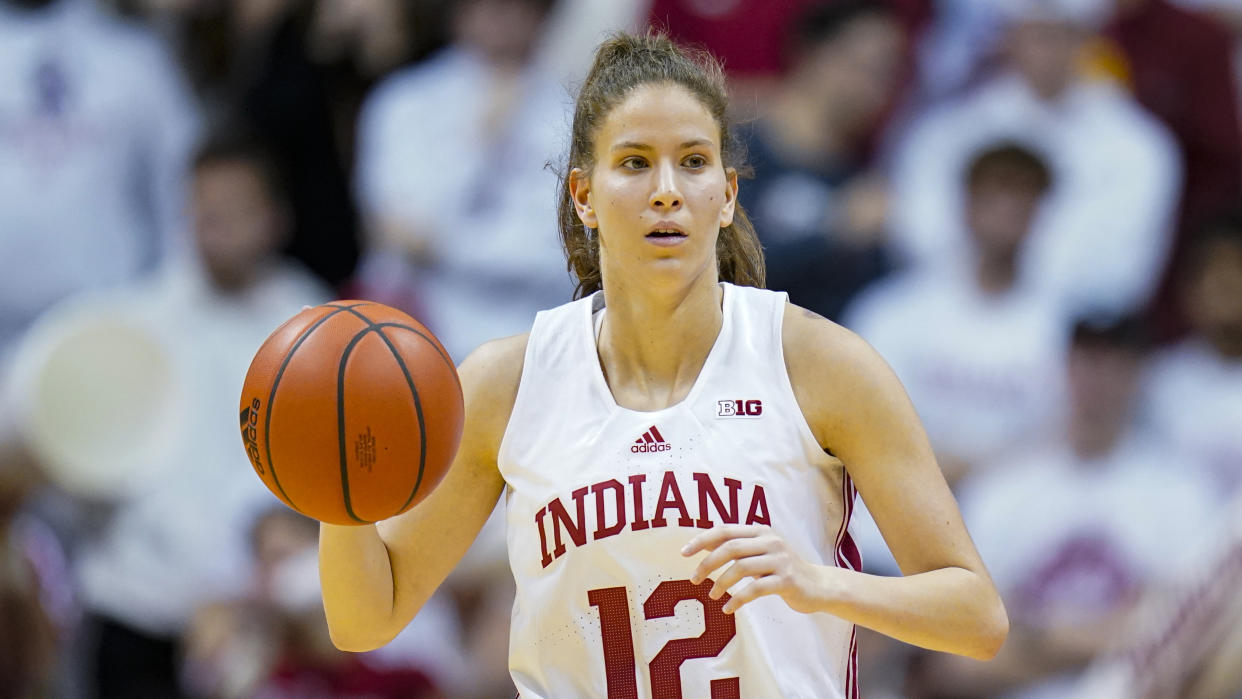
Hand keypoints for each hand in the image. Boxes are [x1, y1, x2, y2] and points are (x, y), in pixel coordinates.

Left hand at [682, 525, 827, 614]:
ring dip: (721, 583)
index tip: (684, 553)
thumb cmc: (782, 569)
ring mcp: (779, 560)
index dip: (702, 540)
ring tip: (712, 595)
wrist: (818, 585)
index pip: (725, 530)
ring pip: (740, 568)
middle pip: (730, 548)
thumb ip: (737, 547)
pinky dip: (738, 599)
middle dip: (707, 564)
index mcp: (760, 531)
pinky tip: (729, 608)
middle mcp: (770, 541)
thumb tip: (703, 544)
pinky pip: (755, 589)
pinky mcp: (786, 580)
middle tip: (694, 579)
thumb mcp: (760, 553)